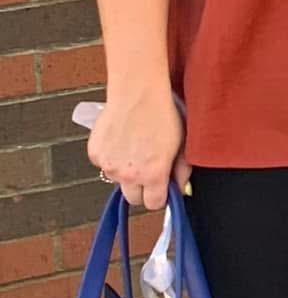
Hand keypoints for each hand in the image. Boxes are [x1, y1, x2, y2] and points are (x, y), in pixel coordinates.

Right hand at [88, 84, 187, 209]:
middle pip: (133, 198)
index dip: (159, 197)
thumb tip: (180, 188)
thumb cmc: (162, 114)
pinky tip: (122, 139)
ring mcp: (108, 166)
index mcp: (152, 175)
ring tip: (135, 147)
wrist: (137, 93)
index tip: (161, 188)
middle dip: (142, 189)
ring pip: (117, 180)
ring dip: (125, 171)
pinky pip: (104, 164)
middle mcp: (128, 175)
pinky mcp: (95, 155)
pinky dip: (112, 157)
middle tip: (148, 169)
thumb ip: (182, 170)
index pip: (153, 204)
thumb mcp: (182, 143)